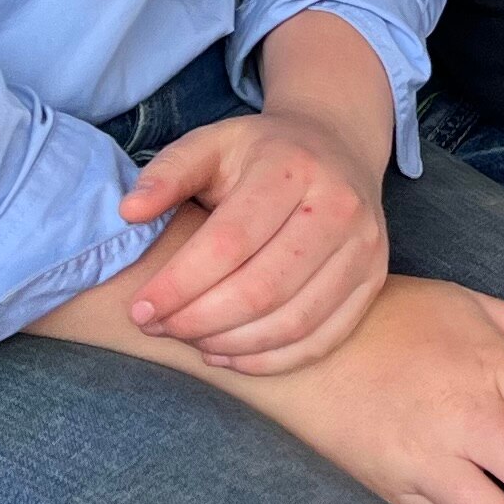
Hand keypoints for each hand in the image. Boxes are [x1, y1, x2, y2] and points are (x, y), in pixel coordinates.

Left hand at [119, 103, 390, 374]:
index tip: (140, 309)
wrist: (337, 145)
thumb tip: (129, 211)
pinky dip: (271, 359)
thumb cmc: (262, 153)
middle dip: (200, 320)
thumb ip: (168, 173)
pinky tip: (230, 353)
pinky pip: (323, 339)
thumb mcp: (211, 144)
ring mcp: (364, 246)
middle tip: (161, 329)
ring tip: (192, 341)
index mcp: (292, 167)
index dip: (180, 284)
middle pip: (263, 288)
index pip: (230, 241)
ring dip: (232, 344)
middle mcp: (338, 205)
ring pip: (294, 321)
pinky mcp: (374, 280)